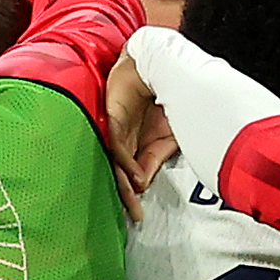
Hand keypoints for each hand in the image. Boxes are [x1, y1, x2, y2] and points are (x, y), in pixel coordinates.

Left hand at [98, 48, 174, 212]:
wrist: (162, 65)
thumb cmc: (165, 98)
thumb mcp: (167, 137)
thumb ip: (153, 160)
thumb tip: (141, 185)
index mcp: (133, 145)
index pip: (128, 174)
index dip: (132, 194)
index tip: (139, 214)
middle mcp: (122, 139)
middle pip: (118, 171)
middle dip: (125, 195)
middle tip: (133, 214)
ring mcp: (115, 129)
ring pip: (114, 160)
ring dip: (123, 182)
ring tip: (132, 198)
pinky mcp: (112, 117)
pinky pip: (116, 143)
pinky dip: (125, 160)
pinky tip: (134, 174)